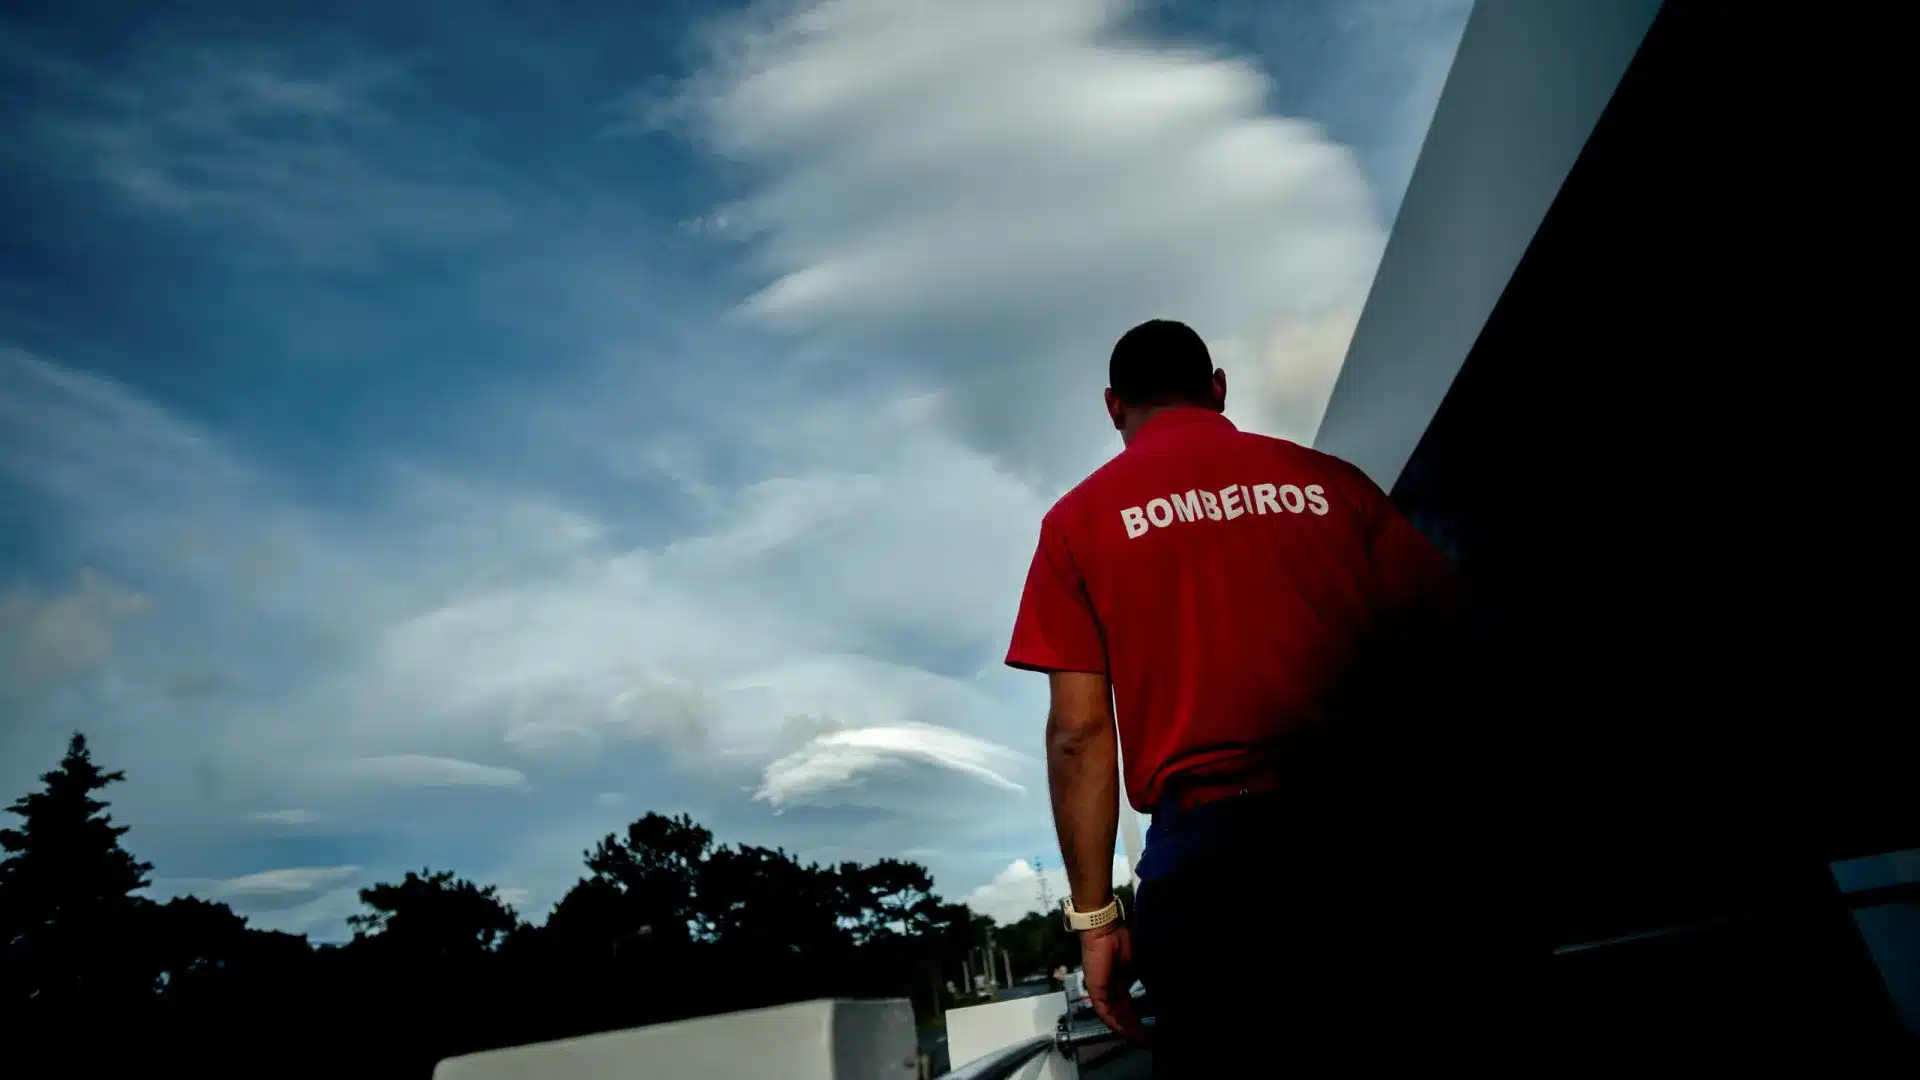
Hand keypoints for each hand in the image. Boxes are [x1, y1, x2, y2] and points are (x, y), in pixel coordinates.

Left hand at [1078, 923, 1145, 1044]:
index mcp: (1121, 979)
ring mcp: (1101, 989)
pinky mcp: (1095, 990)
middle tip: (1145, 1038)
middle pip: (1121, 1012)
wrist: (1106, 929)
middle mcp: (1111, 986)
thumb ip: (1149, 981)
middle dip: (1133, 1027)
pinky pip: (1104, 1011)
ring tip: (1138, 1038)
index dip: (1137, 1017)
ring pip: (1113, 1015)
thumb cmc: (1123, 940)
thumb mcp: (1141, 964)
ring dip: (1125, 1027)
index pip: (1128, 1004)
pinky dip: (1115, 1022)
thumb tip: (1163, 997)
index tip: (1149, 1029)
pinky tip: (1125, 1031)